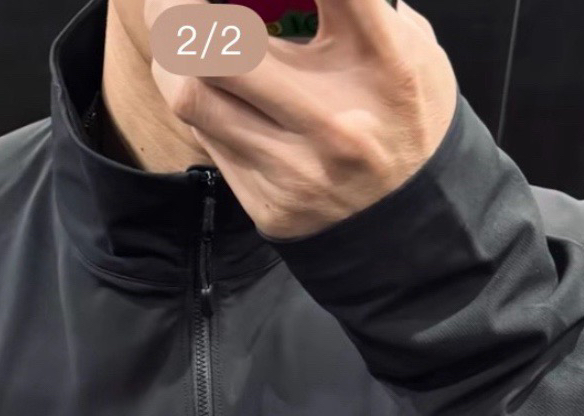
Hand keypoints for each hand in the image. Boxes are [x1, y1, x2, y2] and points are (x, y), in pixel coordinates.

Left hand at [146, 0, 457, 239]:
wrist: (410, 226)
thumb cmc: (404, 116)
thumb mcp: (412, 48)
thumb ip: (360, 5)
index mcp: (385, 64)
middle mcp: (335, 119)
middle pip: (220, 47)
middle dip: (174, 8)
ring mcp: (297, 169)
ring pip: (192, 95)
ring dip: (171, 57)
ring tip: (176, 37)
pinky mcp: (269, 205)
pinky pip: (206, 137)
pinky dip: (197, 100)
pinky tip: (206, 86)